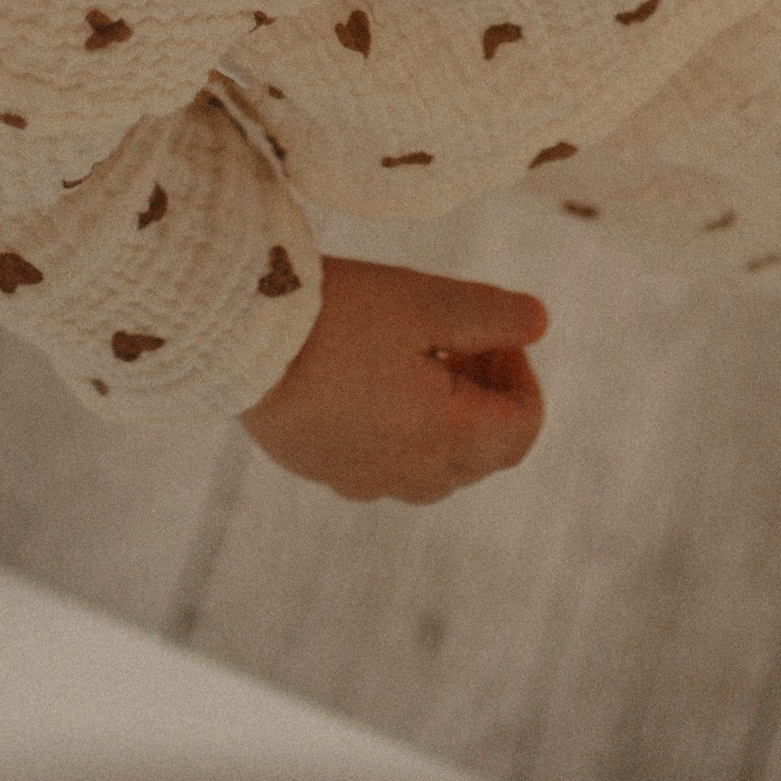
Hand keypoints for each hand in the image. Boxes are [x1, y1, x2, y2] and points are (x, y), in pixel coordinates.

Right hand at [239, 255, 548, 502]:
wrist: (240, 340)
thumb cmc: (338, 314)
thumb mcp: (425, 301)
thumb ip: (491, 316)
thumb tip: (540, 323)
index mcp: (443, 438)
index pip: (521, 432)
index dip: (524, 379)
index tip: (498, 334)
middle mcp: (407, 475)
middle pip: (482, 456)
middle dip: (490, 399)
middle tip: (465, 342)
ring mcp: (361, 479)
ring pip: (435, 470)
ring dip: (448, 420)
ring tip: (422, 359)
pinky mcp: (322, 469)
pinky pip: (384, 467)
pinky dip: (402, 432)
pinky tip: (373, 377)